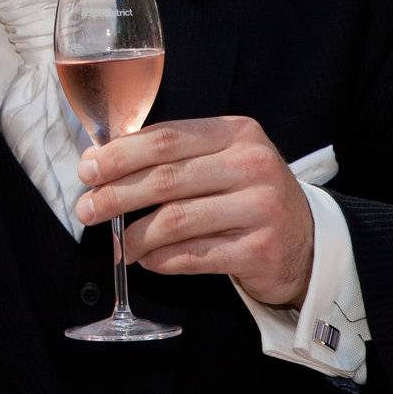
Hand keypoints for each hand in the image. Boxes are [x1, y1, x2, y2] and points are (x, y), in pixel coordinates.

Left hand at [75, 116, 314, 306]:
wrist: (306, 242)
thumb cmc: (245, 196)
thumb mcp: (220, 160)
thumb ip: (172, 155)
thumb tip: (101, 163)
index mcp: (236, 133)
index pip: (164, 139)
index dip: (118, 155)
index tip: (86, 169)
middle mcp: (252, 165)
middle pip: (165, 178)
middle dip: (116, 195)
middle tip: (86, 209)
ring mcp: (260, 208)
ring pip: (176, 220)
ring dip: (136, 235)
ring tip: (119, 245)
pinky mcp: (261, 250)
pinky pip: (194, 256)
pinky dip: (162, 260)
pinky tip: (147, 260)